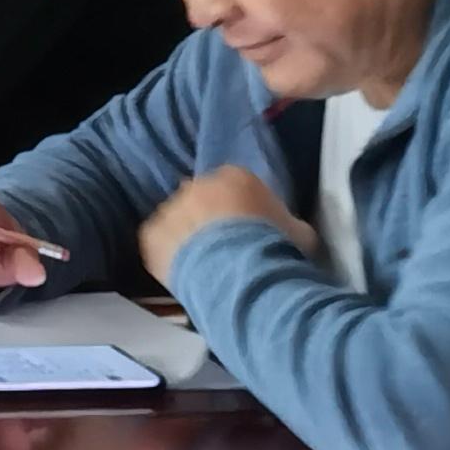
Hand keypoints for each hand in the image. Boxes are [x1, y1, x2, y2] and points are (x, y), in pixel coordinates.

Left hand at [138, 166, 303, 287]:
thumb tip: (289, 230)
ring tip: (204, 266)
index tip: (246, 230)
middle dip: (209, 220)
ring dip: (187, 238)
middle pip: (201, 199)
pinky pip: (158, 243)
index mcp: (235, 176)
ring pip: (177, 221)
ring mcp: (171, 208)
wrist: (242, 273)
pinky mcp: (151, 234)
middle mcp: (198, 185)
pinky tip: (185, 273)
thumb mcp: (298, 231)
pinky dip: (168, 255)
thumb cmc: (276, 248)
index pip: (234, 185)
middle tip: (223, 249)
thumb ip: (286, 222)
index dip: (239, 209)